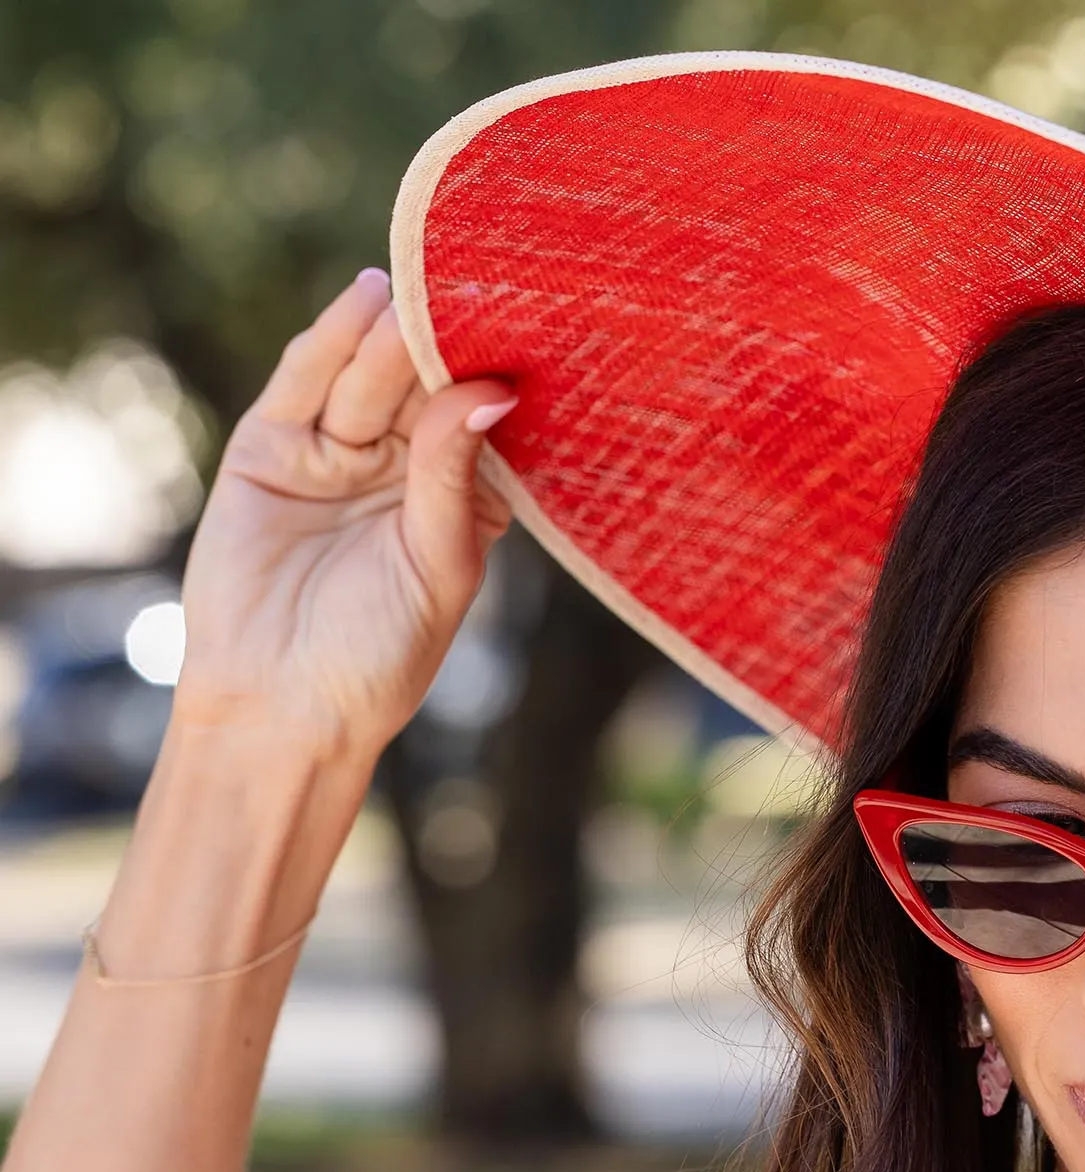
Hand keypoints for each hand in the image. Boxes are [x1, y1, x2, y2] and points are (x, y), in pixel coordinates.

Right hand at [172, 267, 515, 765]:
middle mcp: (401, 469)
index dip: (505, 380)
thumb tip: (490, 391)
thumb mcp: (437, 562)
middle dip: (450, 341)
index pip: (483, 424)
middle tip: (485, 285)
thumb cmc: (379, 655)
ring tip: (426, 286)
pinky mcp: (271, 448)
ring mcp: (335, 455)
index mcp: (459, 502)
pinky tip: (368, 298)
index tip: (545, 327)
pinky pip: (307, 382)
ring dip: (398, 333)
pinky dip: (334, 339)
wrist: (283, 705)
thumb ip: (453, 475)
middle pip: (425, 388)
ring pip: (371, 378)